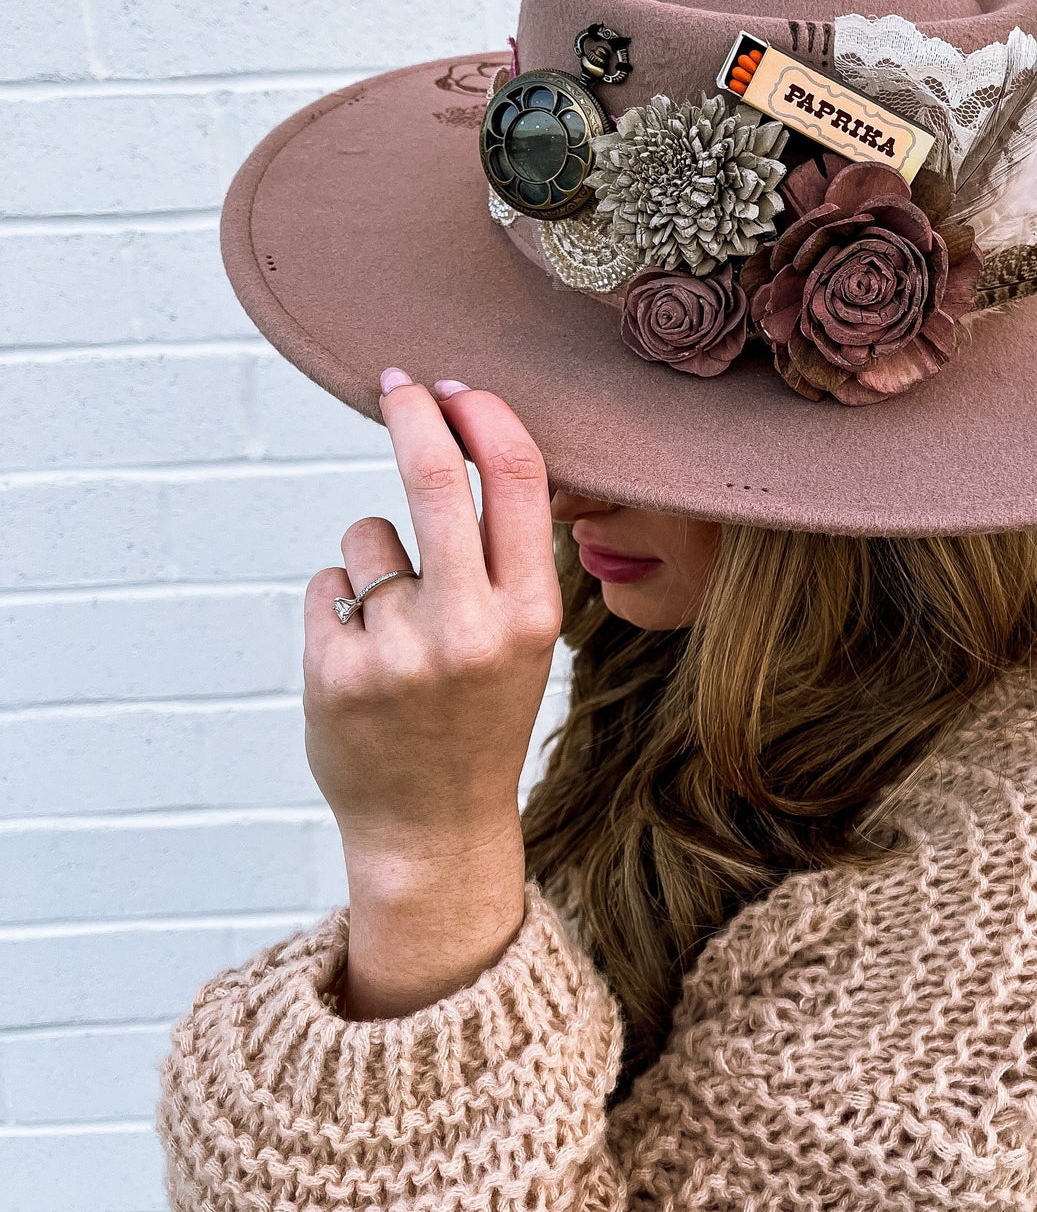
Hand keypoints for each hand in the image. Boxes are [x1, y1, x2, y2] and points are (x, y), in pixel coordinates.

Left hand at [304, 374, 561, 1017]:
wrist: (434, 827)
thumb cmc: (480, 715)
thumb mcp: (526, 637)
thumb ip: (507, 554)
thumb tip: (471, 437)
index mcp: (533, 614)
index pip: (516, 478)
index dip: (484, 414)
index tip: (457, 388)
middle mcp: (471, 628)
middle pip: (435, 477)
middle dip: (412, 414)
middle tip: (396, 384)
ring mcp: (399, 650)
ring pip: (367, 536)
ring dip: (373, 560)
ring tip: (396, 630)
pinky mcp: (337, 670)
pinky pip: (327, 584)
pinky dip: (339, 605)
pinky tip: (363, 661)